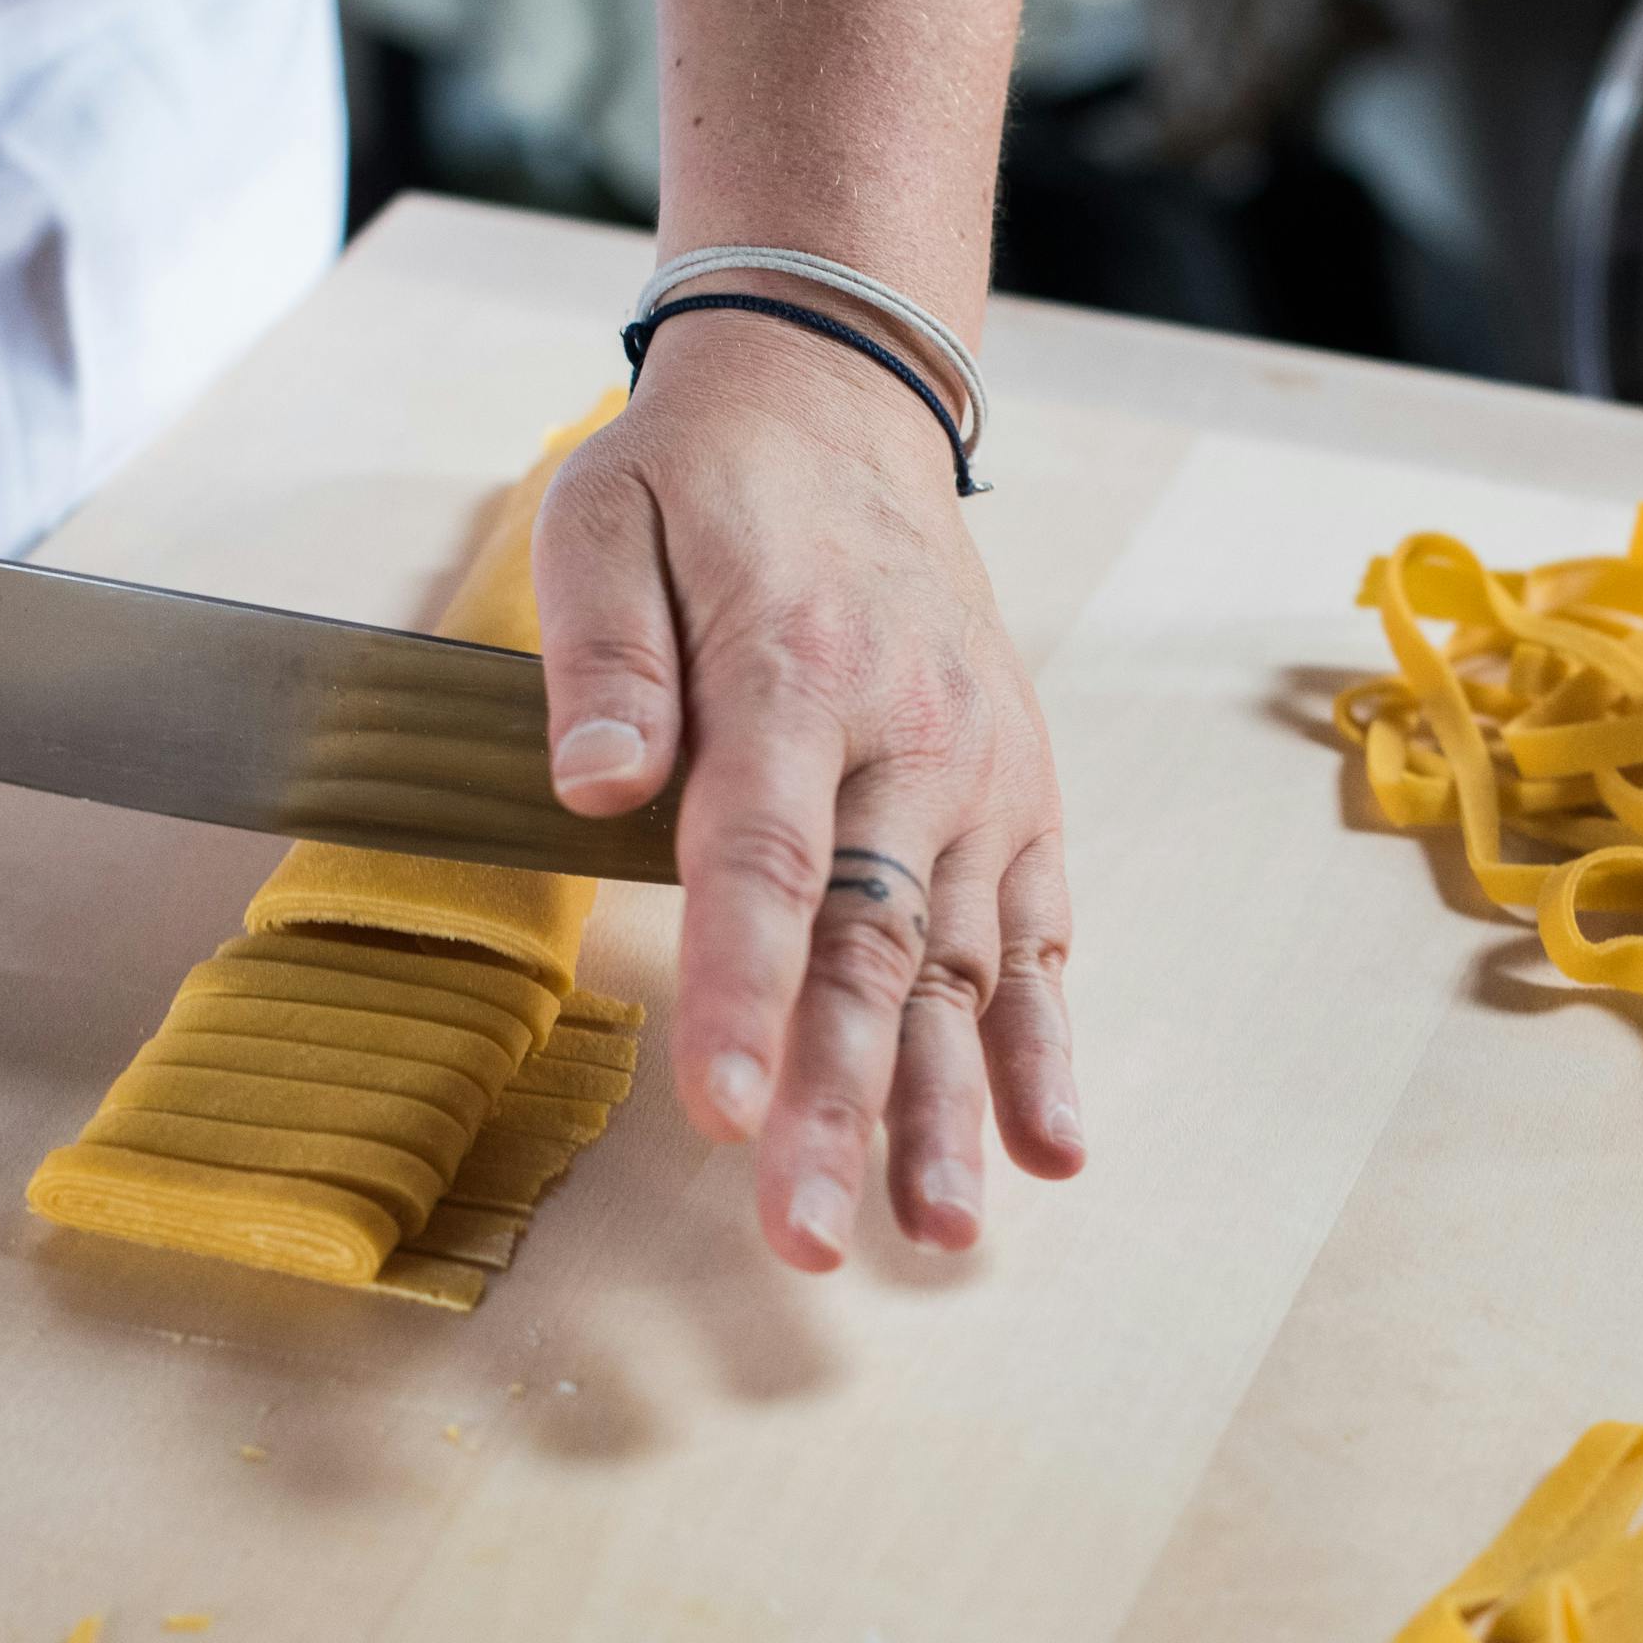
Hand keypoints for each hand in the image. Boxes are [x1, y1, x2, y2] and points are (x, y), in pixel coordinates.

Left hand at [531, 309, 1083, 1268]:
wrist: (843, 405)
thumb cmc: (703, 481)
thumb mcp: (605, 517)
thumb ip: (602, 657)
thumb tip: (592, 786)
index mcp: (794, 671)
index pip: (762, 857)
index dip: (741, 991)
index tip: (721, 1112)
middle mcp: (909, 737)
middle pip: (873, 945)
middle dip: (842, 1104)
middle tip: (804, 1237)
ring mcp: (980, 778)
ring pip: (965, 965)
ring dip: (951, 1110)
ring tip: (935, 1236)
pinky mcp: (1019, 800)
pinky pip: (1039, 937)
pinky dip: (1045, 1046)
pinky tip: (1050, 1151)